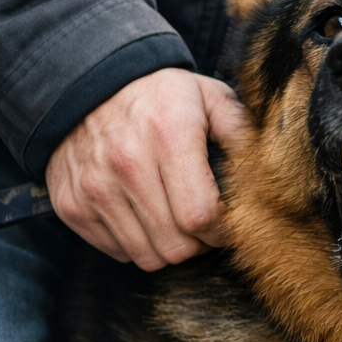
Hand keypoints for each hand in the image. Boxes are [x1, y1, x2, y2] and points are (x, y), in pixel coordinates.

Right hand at [46, 68, 247, 270]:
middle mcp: (126, 164)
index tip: (228, 222)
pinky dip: (136, 244)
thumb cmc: (161, 96)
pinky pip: (116, 252)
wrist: (87, 84)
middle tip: (204, 225)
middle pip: (176, 246)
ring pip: (147, 256)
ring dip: (169, 248)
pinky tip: (144, 216)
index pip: (201, 216)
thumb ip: (242, 132)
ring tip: (175, 221)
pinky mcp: (71, 205)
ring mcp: (93, 188)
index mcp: (168, 135)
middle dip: (199, 244)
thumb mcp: (209, 97)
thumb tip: (270, 172)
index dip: (223, 231)